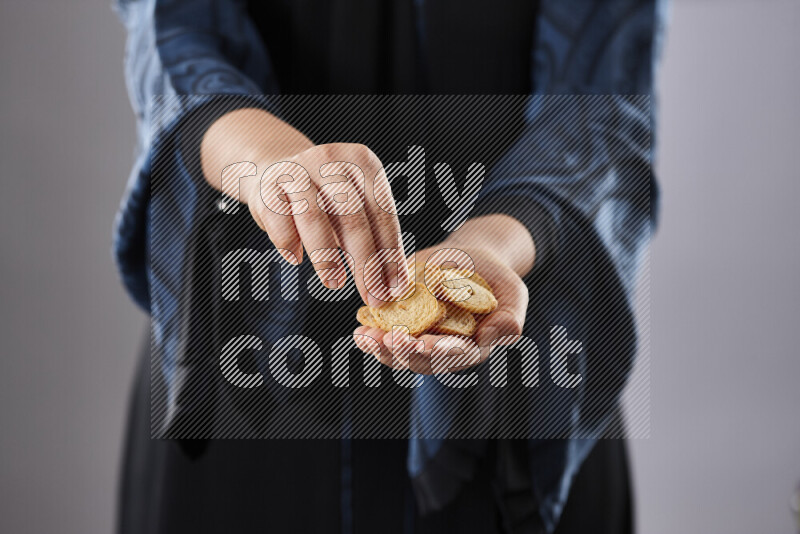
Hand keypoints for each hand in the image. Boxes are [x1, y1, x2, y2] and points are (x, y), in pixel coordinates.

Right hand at [238, 142, 409, 307]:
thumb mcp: (355, 206)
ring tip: (335, 283)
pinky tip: (296, 259)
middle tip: (373, 296)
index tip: (396, 288)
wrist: (275, 170)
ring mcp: (296, 171)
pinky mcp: (267, 186)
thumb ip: (375, 236)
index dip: (391, 253)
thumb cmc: (325, 198)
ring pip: (314, 217)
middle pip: (352, 217)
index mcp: (363, 162)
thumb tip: (393, 285)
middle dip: (366, 263)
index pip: (382, 212)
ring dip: (326, 257)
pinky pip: (279, 218)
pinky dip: (289, 242)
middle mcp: (331, 160)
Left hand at [353, 241, 529, 374]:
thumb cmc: (495, 278)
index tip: (422, 345)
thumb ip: (510, 320)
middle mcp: (442, 350)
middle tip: (389, 339)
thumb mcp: (513, 292)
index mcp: (471, 347)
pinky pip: (384, 337)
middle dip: (403, 353)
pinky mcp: (402, 325)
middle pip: (421, 361)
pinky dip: (371, 336)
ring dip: (381, 349)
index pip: (454, 356)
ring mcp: (420, 340)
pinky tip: (360, 328)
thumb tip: (489, 338)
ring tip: (366, 337)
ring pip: (398, 355)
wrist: (470, 258)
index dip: (437, 353)